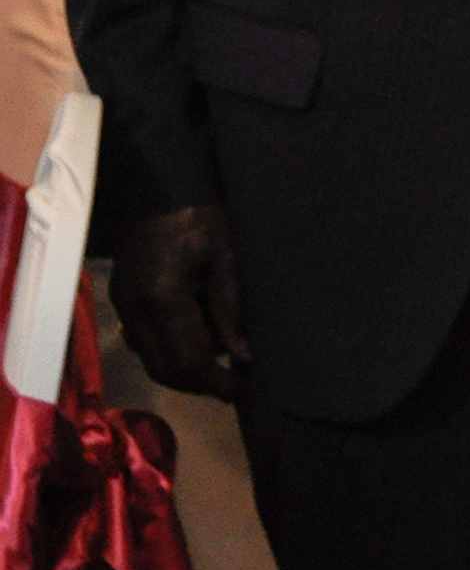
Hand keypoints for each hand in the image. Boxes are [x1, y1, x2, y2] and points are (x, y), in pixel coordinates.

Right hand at [111, 204, 252, 400]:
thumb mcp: (228, 257)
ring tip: (224, 362)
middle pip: (163, 368)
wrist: (158, 180)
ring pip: (150, 357)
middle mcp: (133, 309)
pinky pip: (144, 338)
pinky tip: (200, 337)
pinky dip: (170, 348)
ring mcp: (122, 302)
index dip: (219, 382)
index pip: (188, 361)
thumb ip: (233, 310)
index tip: (247, 389)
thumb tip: (244, 356)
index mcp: (161, 299)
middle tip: (237, 382)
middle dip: (201, 382)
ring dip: (184, 368)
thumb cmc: (202, 213)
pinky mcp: (121, 295)